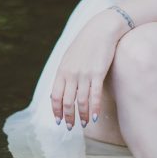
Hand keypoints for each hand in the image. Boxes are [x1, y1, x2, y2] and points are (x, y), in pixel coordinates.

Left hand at [50, 9, 129, 129]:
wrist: (101, 30)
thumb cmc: (86, 44)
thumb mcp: (69, 57)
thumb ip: (64, 74)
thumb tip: (59, 91)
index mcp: (62, 70)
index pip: (55, 96)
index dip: (56, 110)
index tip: (58, 120)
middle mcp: (71, 74)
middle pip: (67, 101)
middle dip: (68, 117)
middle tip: (70, 127)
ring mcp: (84, 74)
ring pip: (81, 101)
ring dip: (82, 115)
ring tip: (83, 124)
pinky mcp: (98, 73)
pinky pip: (95, 96)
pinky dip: (94, 108)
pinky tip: (94, 117)